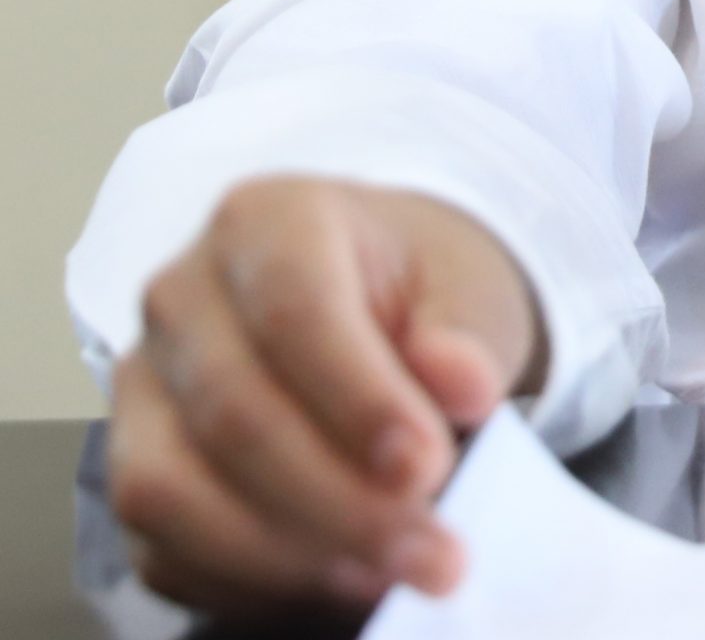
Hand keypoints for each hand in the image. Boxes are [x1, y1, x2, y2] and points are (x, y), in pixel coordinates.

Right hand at [106, 177, 543, 616]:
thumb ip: (468, 331)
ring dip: (289, 553)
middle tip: (431, 550)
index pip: (294, 312)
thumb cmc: (422, 288)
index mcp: (267, 219)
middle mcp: (184, 295)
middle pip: (234, 414)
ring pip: (173, 491)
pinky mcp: (133, 467)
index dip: (356, 401)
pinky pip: (161, 548)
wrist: (383, 304)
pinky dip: (249, 583)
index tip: (425, 466)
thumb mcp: (472, 284)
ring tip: (390, 572)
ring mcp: (143, 385)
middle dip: (338, 501)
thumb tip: (463, 382)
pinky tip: (339, 580)